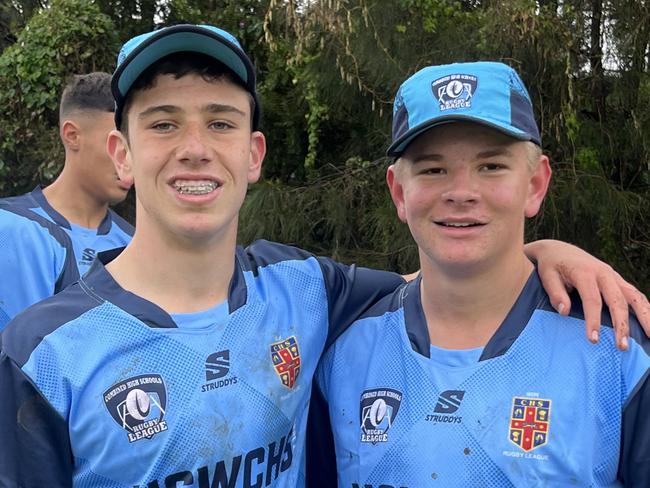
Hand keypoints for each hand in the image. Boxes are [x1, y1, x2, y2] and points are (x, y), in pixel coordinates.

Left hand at [525, 239, 649, 349]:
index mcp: (585, 272)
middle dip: (621, 324)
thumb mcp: (547, 276)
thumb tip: (564, 311)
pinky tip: (648, 324)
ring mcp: (613, 276)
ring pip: (634, 296)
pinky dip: (645, 309)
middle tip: (622, 346)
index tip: (593, 339)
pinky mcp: (617, 280)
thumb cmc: (551, 265)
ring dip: (644, 316)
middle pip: (617, 300)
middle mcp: (603, 273)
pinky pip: (635, 294)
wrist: (558, 250)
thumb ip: (555, 293)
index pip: (592, 300)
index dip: (593, 320)